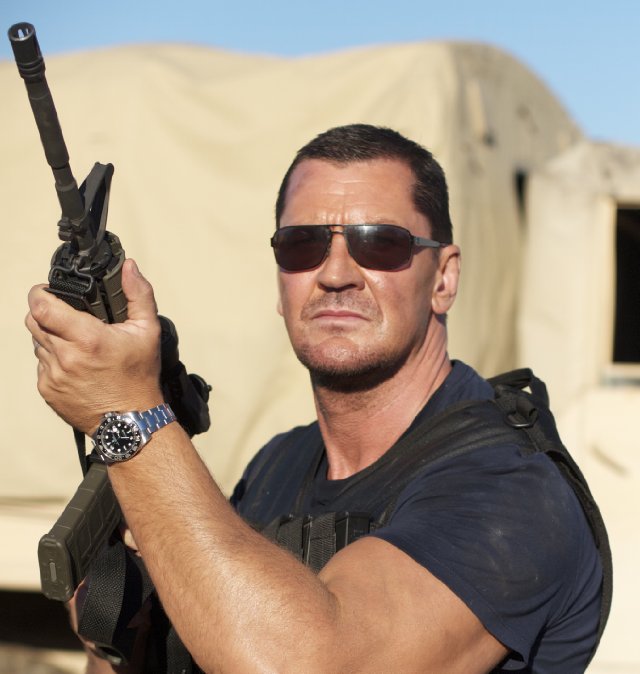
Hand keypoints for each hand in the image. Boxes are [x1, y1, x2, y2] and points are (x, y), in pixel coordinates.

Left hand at [25, 259, 163, 433]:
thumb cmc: (139, 377)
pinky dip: (54, 359)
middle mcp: (65, 356)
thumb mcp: (148, 331)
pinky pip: (41, 365)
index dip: (41, 293)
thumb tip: (129, 267)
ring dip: (51, 337)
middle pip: (33, 320)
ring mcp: (52, 375)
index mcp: (87, 338)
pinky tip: (76, 365)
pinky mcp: (47, 390)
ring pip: (37, 342)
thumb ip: (138, 294)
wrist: (130, 421)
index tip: (50, 291)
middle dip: (46, 313)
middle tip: (66, 316)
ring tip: (77, 344)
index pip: (41, 305)